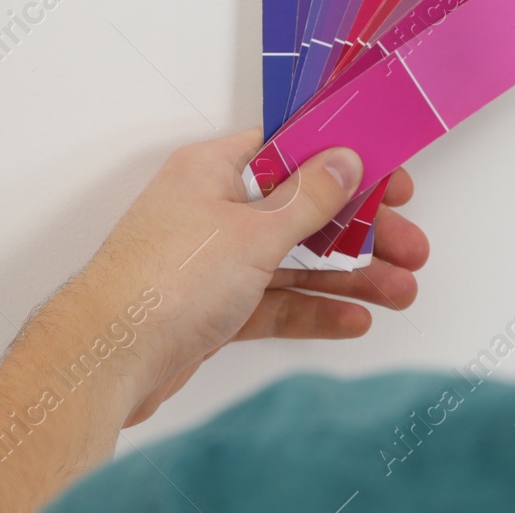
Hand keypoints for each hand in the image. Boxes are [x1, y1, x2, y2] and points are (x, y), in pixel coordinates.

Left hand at [60, 129, 428, 427]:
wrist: (104, 363)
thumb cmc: (162, 283)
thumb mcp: (253, 231)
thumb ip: (309, 198)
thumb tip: (344, 160)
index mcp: (212, 170)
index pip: (291, 151)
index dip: (344, 161)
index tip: (389, 177)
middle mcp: (212, 210)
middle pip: (303, 211)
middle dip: (361, 232)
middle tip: (411, 247)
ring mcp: (213, 263)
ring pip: (294, 262)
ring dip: (348, 276)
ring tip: (401, 291)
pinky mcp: (212, 310)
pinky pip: (275, 303)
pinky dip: (313, 311)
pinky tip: (355, 319)